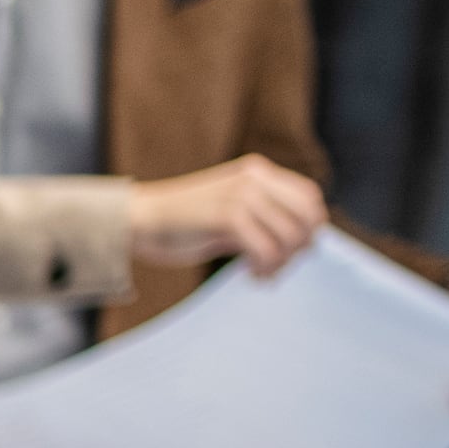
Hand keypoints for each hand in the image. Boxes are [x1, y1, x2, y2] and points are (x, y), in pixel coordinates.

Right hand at [127, 155, 327, 275]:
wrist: (138, 221)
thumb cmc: (179, 222)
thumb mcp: (227, 209)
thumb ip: (259, 217)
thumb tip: (296, 241)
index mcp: (255, 172)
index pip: (309, 196)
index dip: (309, 227)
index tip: (291, 251)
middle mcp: (253, 179)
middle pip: (306, 217)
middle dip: (299, 248)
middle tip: (277, 266)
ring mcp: (241, 196)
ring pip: (290, 236)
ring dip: (281, 263)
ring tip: (261, 274)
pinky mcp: (227, 217)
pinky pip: (267, 249)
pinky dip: (265, 269)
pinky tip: (251, 275)